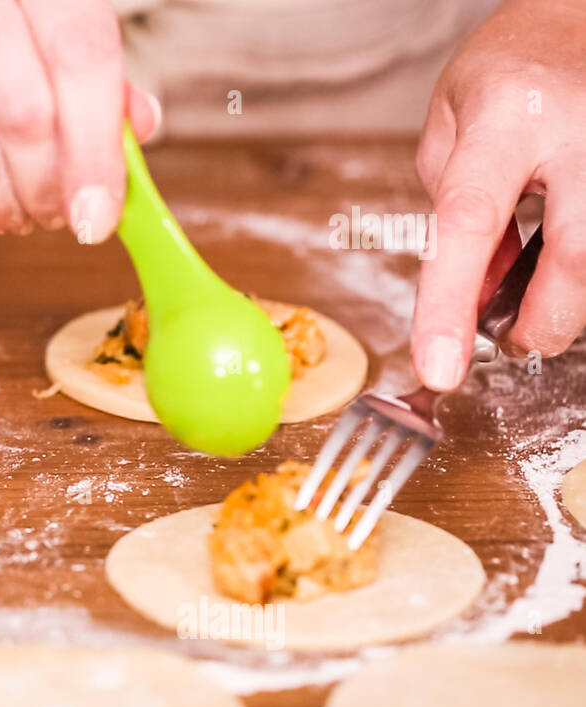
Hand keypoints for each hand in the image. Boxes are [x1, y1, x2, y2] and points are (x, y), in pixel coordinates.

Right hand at [0, 0, 159, 239]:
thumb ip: (88, 72)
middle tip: (57, 216)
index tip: (100, 214)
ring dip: (5, 204)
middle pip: (26, 113)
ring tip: (18, 215)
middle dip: (49, 188)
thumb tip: (139, 130)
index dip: (97, 148)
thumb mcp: (34, 23)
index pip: (82, 53)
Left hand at [413, 0, 585, 389]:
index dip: (450, 303)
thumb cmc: (507, 71)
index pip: (470, 220)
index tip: (438, 368)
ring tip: (534, 297)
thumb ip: (450, 215)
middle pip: (579, 256)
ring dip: (568, 299)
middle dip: (544, 319)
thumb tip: (465, 302)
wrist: (576, 20)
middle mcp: (582, 131)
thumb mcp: (449, 129)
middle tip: (511, 338)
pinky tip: (560, 266)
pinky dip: (582, 273)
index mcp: (507, 116)